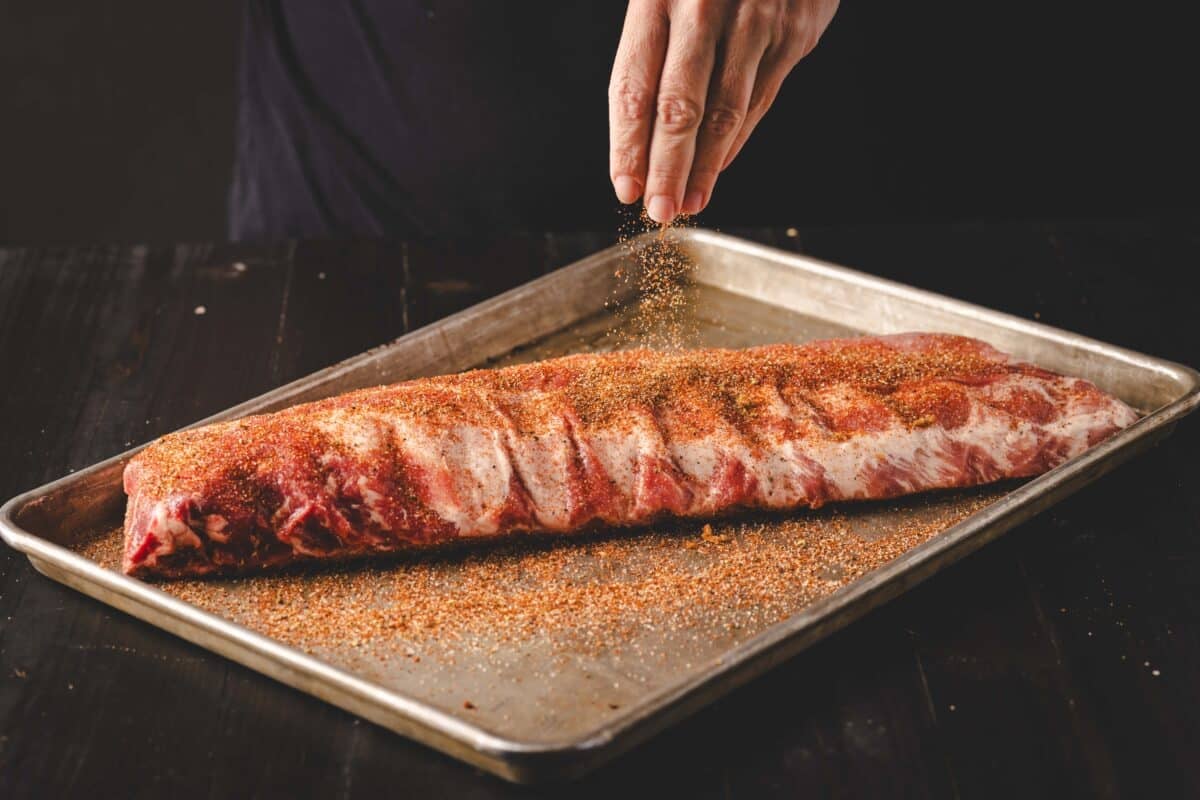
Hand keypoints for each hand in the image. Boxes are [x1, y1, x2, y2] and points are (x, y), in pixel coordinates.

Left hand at [608, 0, 838, 222]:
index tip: (623, 185)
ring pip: (725, 110)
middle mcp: (704, 6)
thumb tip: (638, 131)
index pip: (634, 84)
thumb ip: (653, 43)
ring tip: (687, 202)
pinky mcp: (795, 30)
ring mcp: (755, 20)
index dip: (627, 143)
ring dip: (705, 167)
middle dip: (665, 168)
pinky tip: (720, 165)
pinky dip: (739, 138)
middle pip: (678, 107)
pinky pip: (761, 97)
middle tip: (656, 211)